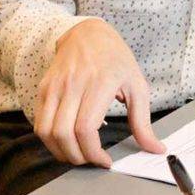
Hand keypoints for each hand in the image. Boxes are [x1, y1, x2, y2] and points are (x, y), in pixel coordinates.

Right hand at [34, 19, 164, 166]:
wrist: (88, 33)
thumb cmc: (115, 59)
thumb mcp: (137, 86)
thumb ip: (143, 122)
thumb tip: (155, 149)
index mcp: (99, 84)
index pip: (85, 128)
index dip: (93, 153)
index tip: (105, 161)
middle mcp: (73, 85)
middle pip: (63, 134)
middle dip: (77, 157)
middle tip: (91, 160)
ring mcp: (54, 86)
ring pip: (46, 131)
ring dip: (60, 151)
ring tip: (77, 154)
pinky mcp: (44, 89)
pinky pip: (39, 123)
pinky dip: (50, 140)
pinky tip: (66, 141)